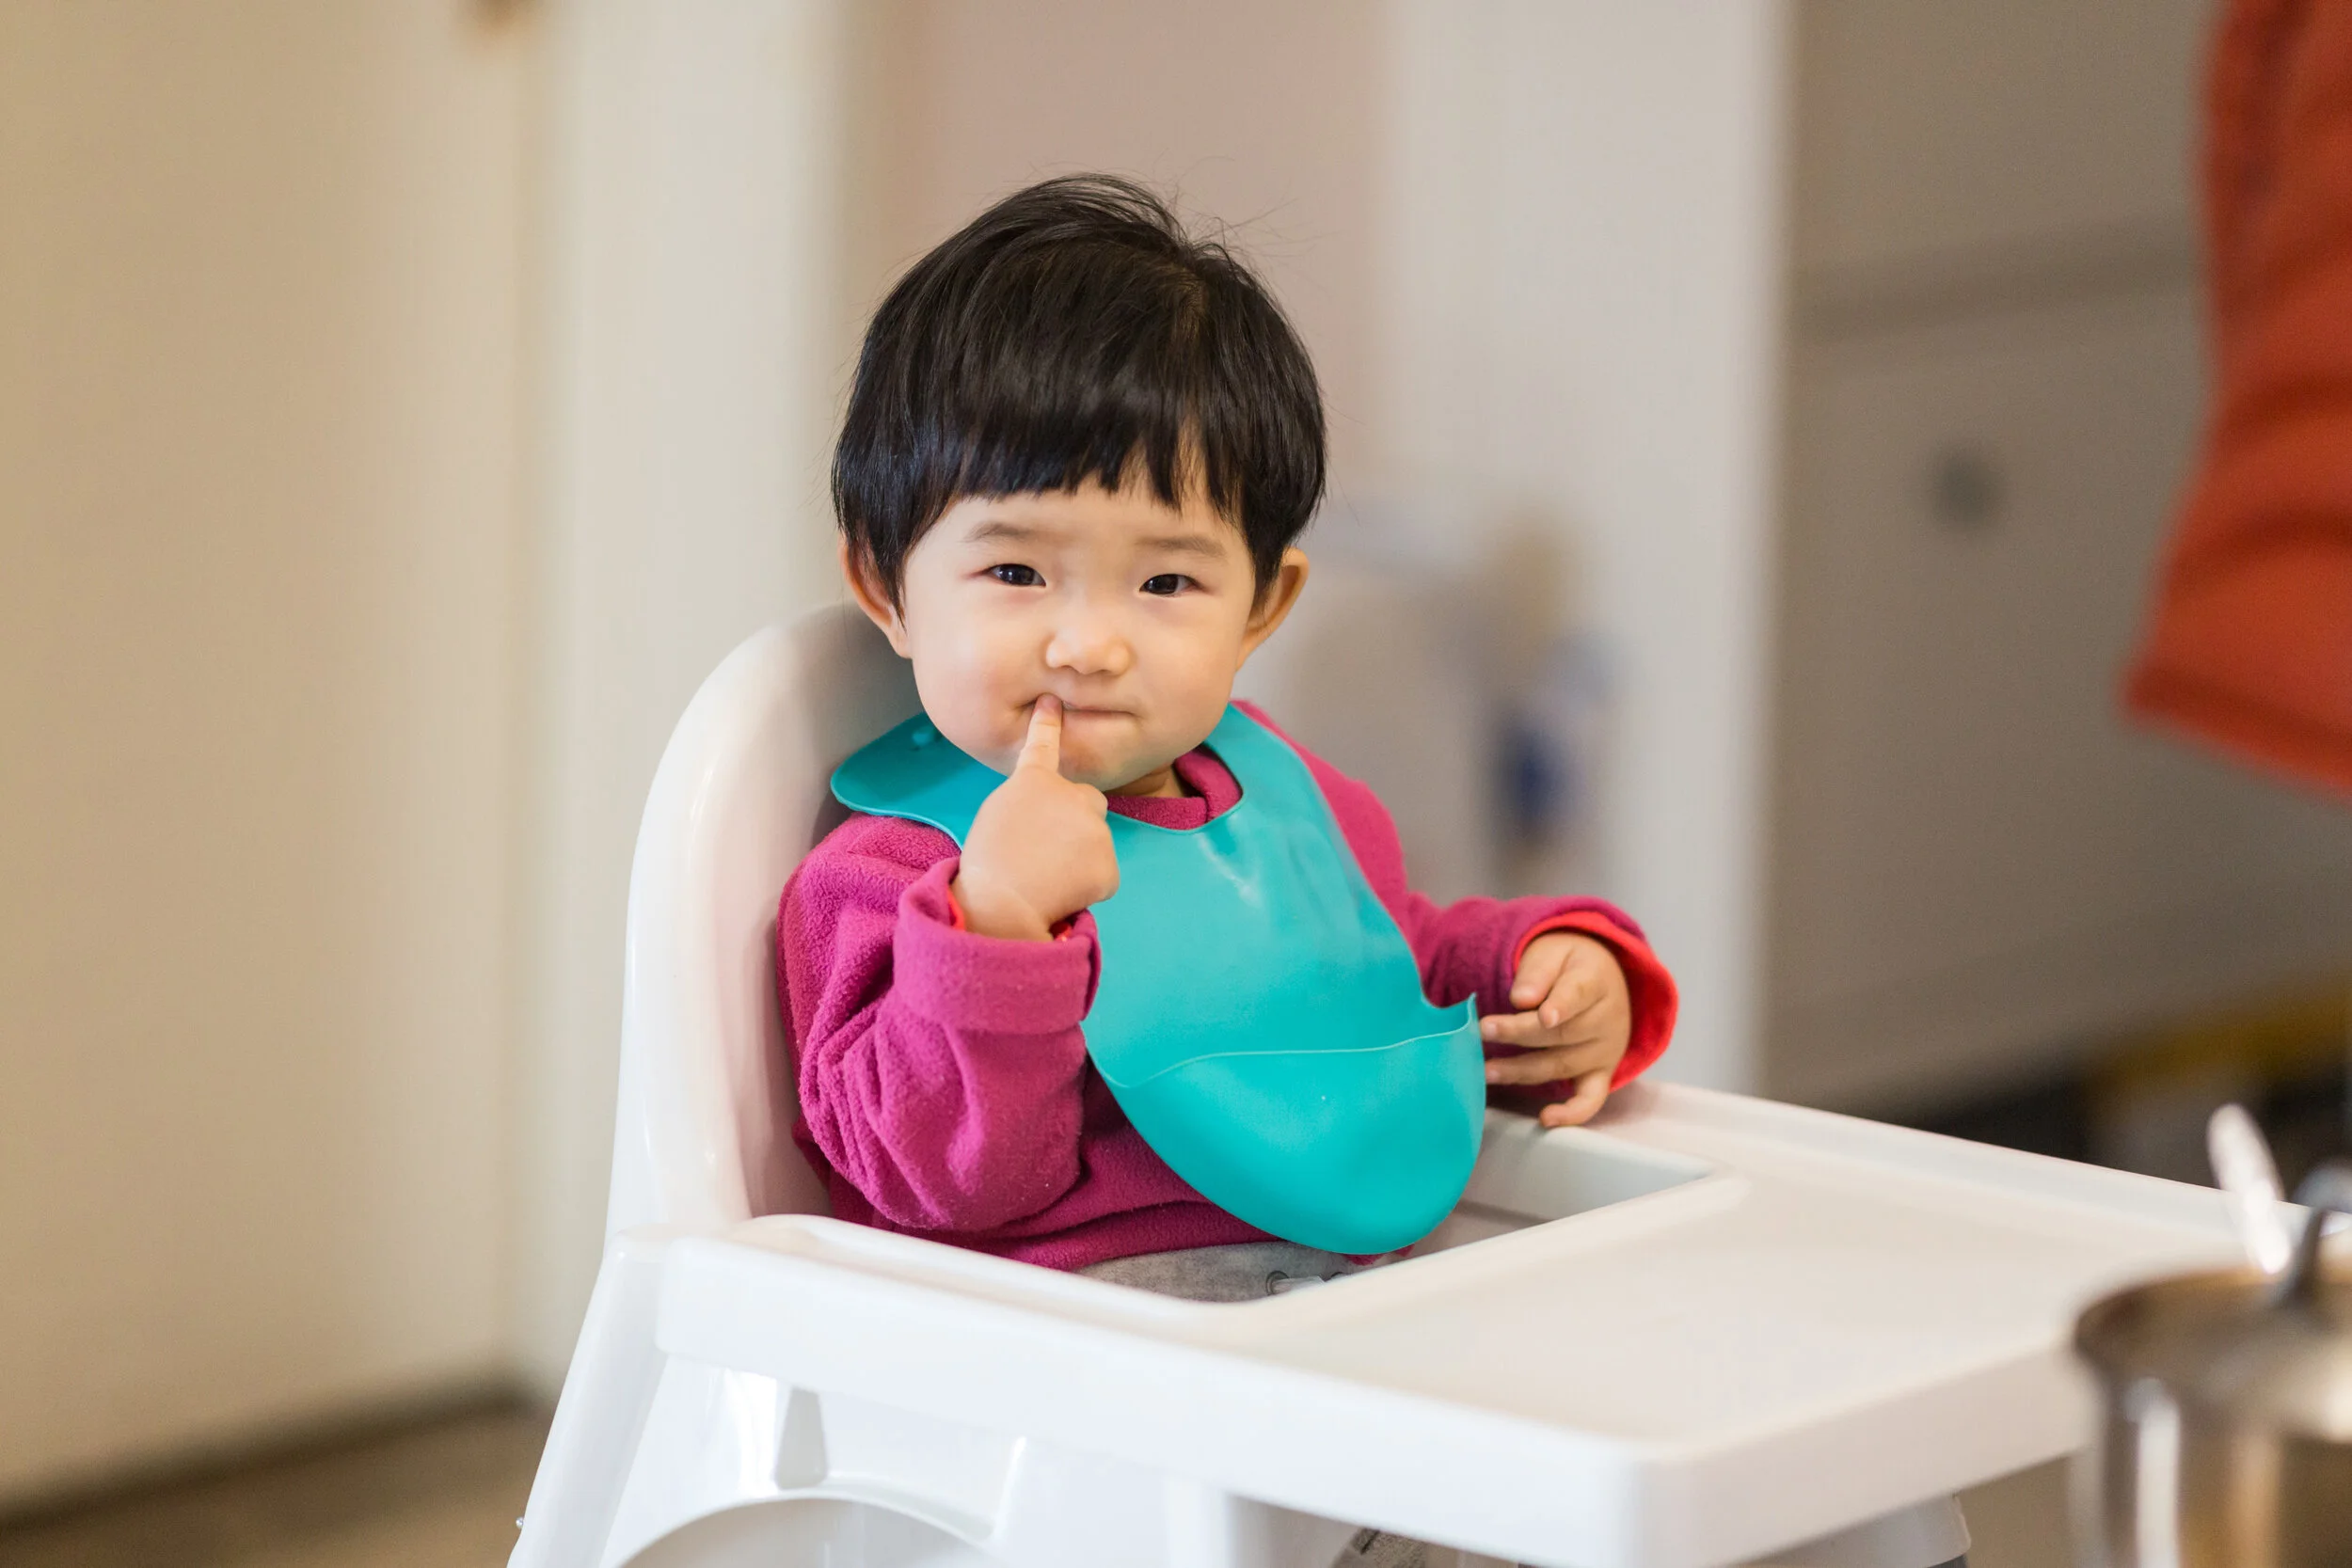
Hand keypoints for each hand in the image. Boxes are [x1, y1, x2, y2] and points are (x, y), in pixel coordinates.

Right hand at [951, 696, 1118, 940]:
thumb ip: (1027, 800)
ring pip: (1094, 840)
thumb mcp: (997, 814)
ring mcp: (1095, 829)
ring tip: (1046, 875)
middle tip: (1048, 847)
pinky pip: (1102, 873)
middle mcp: (1072, 795)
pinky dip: (1088, 884)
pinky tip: (1062, 892)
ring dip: (1079, 854)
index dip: (1048, 724)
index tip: (1053, 702)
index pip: (1043, 745)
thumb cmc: (988, 862)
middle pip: (1088, 801)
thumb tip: (1049, 810)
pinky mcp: (1108, 864)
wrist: (1001, 902)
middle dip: (1077, 818)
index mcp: (1035, 781)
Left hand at [1482, 932, 1631, 1127]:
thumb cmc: (1568, 965)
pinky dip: (1572, 1113)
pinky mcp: (1599, 1074)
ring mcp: (1604, 1051)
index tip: (1543, 1016)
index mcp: (1597, 982)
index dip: (1561, 1006)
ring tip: (1487, 1070)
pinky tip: (1546, 1119)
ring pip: (1561, 1064)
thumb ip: (1538, 972)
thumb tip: (1521, 999)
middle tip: (1483, 1030)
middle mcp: (1607, 1020)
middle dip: (1520, 1033)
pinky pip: (1591, 1099)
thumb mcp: (1553, 953)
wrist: (1601, 979)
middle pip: (1562, 1032)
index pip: (1578, 993)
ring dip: (1522, 1070)